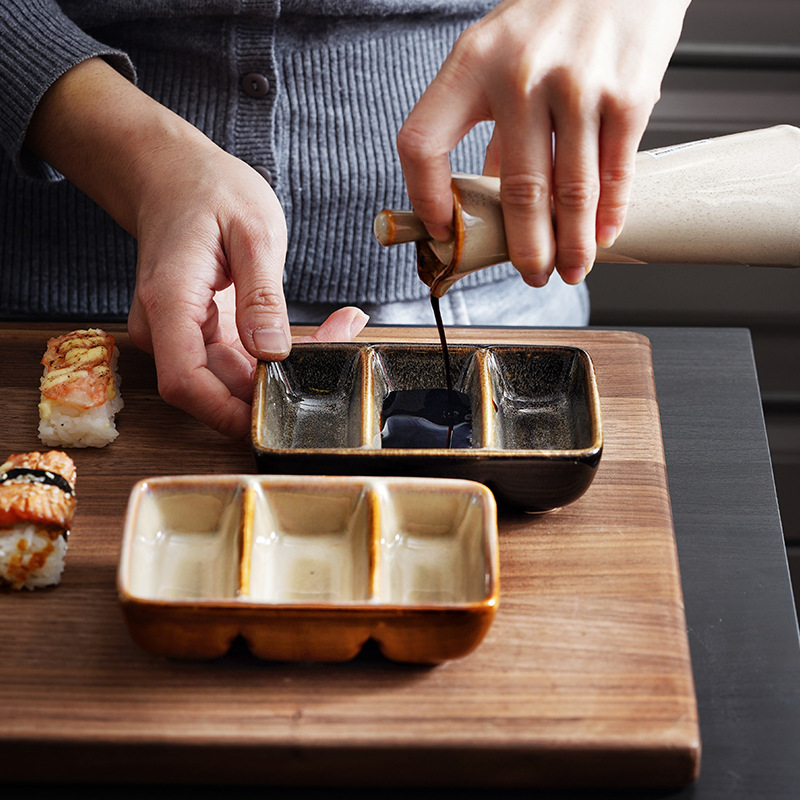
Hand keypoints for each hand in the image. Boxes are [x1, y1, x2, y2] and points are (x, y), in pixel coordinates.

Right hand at [25, 57, 368, 438]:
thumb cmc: (206, 190)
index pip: (186, 383)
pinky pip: (241, 360)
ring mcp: (182, 334)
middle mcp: (167, 327)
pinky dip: (280, 355)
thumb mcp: (252, 231)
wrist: (173, 176)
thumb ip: (262, 295)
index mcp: (169, 301)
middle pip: (217, 387)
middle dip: (278, 385)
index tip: (277, 418)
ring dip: (287, 370)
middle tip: (338, 347)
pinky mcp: (202, 333)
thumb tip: (271, 351)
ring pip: (234, 378)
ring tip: (338, 331)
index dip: (229, 413)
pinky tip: (320, 332)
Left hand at [397, 0, 689, 285]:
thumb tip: (486, 190)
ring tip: (570, 268)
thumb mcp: (497, 52)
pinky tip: (604, 235)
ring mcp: (576, 85)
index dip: (423, 196)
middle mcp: (520, 75)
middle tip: (530, 274)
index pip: (422, 142)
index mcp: (471, 64)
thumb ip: (489, 121)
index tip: (441, 229)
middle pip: (515, 190)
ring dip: (572, 245)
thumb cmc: (552, 12)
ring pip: (569, 193)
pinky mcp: (627, 94)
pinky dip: (609, 214)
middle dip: (525, 248)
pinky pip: (614, 172)